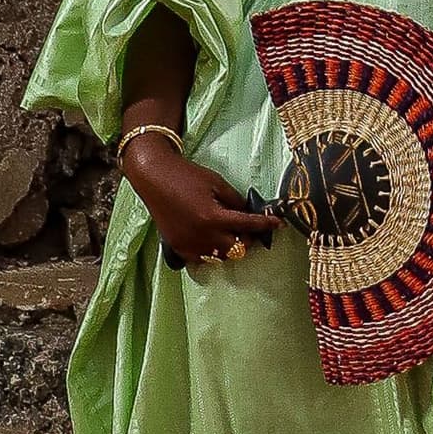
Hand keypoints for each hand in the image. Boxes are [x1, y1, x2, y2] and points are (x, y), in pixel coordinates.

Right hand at [116, 123, 276, 269]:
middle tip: (251, 228)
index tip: (278, 224)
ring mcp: (188, 244)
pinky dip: (212, 252)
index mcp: (213, 217)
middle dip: (248, 238)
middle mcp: (201, 235)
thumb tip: (249, 213)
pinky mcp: (177, 247)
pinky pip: (202, 258)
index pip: (247, 225)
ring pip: (220, 257)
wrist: (154, 177)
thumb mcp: (217, 182)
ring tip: (231, 233)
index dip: (265, 225)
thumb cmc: (187, 175)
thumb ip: (235, 201)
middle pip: (237, 248)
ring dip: (231, 247)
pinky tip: (213, 239)